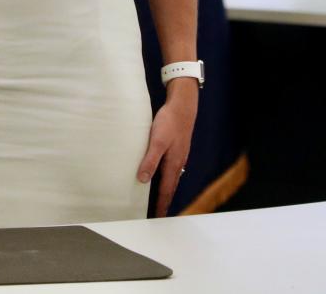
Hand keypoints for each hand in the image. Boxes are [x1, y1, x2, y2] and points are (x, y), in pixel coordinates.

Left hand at [136, 79, 198, 216]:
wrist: (182, 107)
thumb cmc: (168, 123)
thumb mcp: (156, 141)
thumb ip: (150, 160)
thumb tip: (143, 179)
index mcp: (173, 164)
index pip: (166, 190)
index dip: (161, 204)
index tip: (157, 217)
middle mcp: (177, 163)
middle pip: (170, 187)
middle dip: (164, 201)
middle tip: (157, 213)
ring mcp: (178, 156)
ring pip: (171, 178)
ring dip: (165, 190)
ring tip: (158, 199)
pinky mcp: (176, 149)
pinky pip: (171, 169)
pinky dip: (165, 177)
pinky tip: (160, 175)